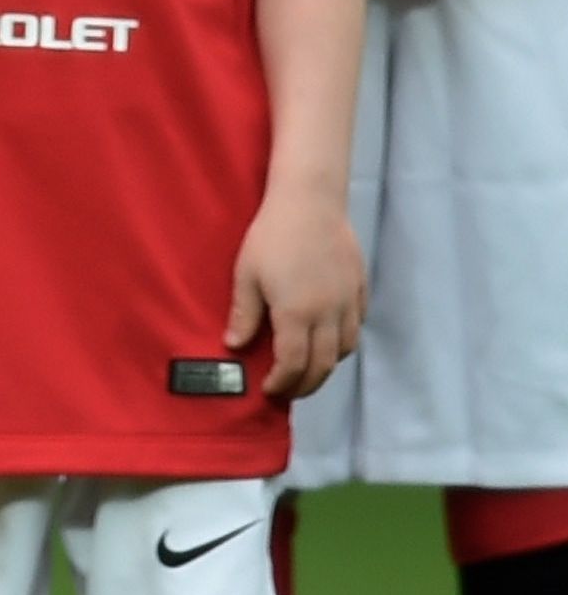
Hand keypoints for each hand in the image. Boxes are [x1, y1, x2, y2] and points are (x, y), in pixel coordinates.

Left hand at [227, 186, 364, 399]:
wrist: (310, 202)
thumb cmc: (271, 236)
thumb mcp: (247, 274)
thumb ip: (244, 314)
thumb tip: (235, 346)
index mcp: (297, 314)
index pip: (293, 364)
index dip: (282, 382)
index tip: (269, 389)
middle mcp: (329, 314)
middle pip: (323, 365)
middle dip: (305, 384)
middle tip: (289, 392)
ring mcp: (349, 303)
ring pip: (345, 350)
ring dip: (327, 367)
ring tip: (307, 370)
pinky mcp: (361, 289)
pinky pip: (357, 327)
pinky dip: (343, 343)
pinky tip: (329, 340)